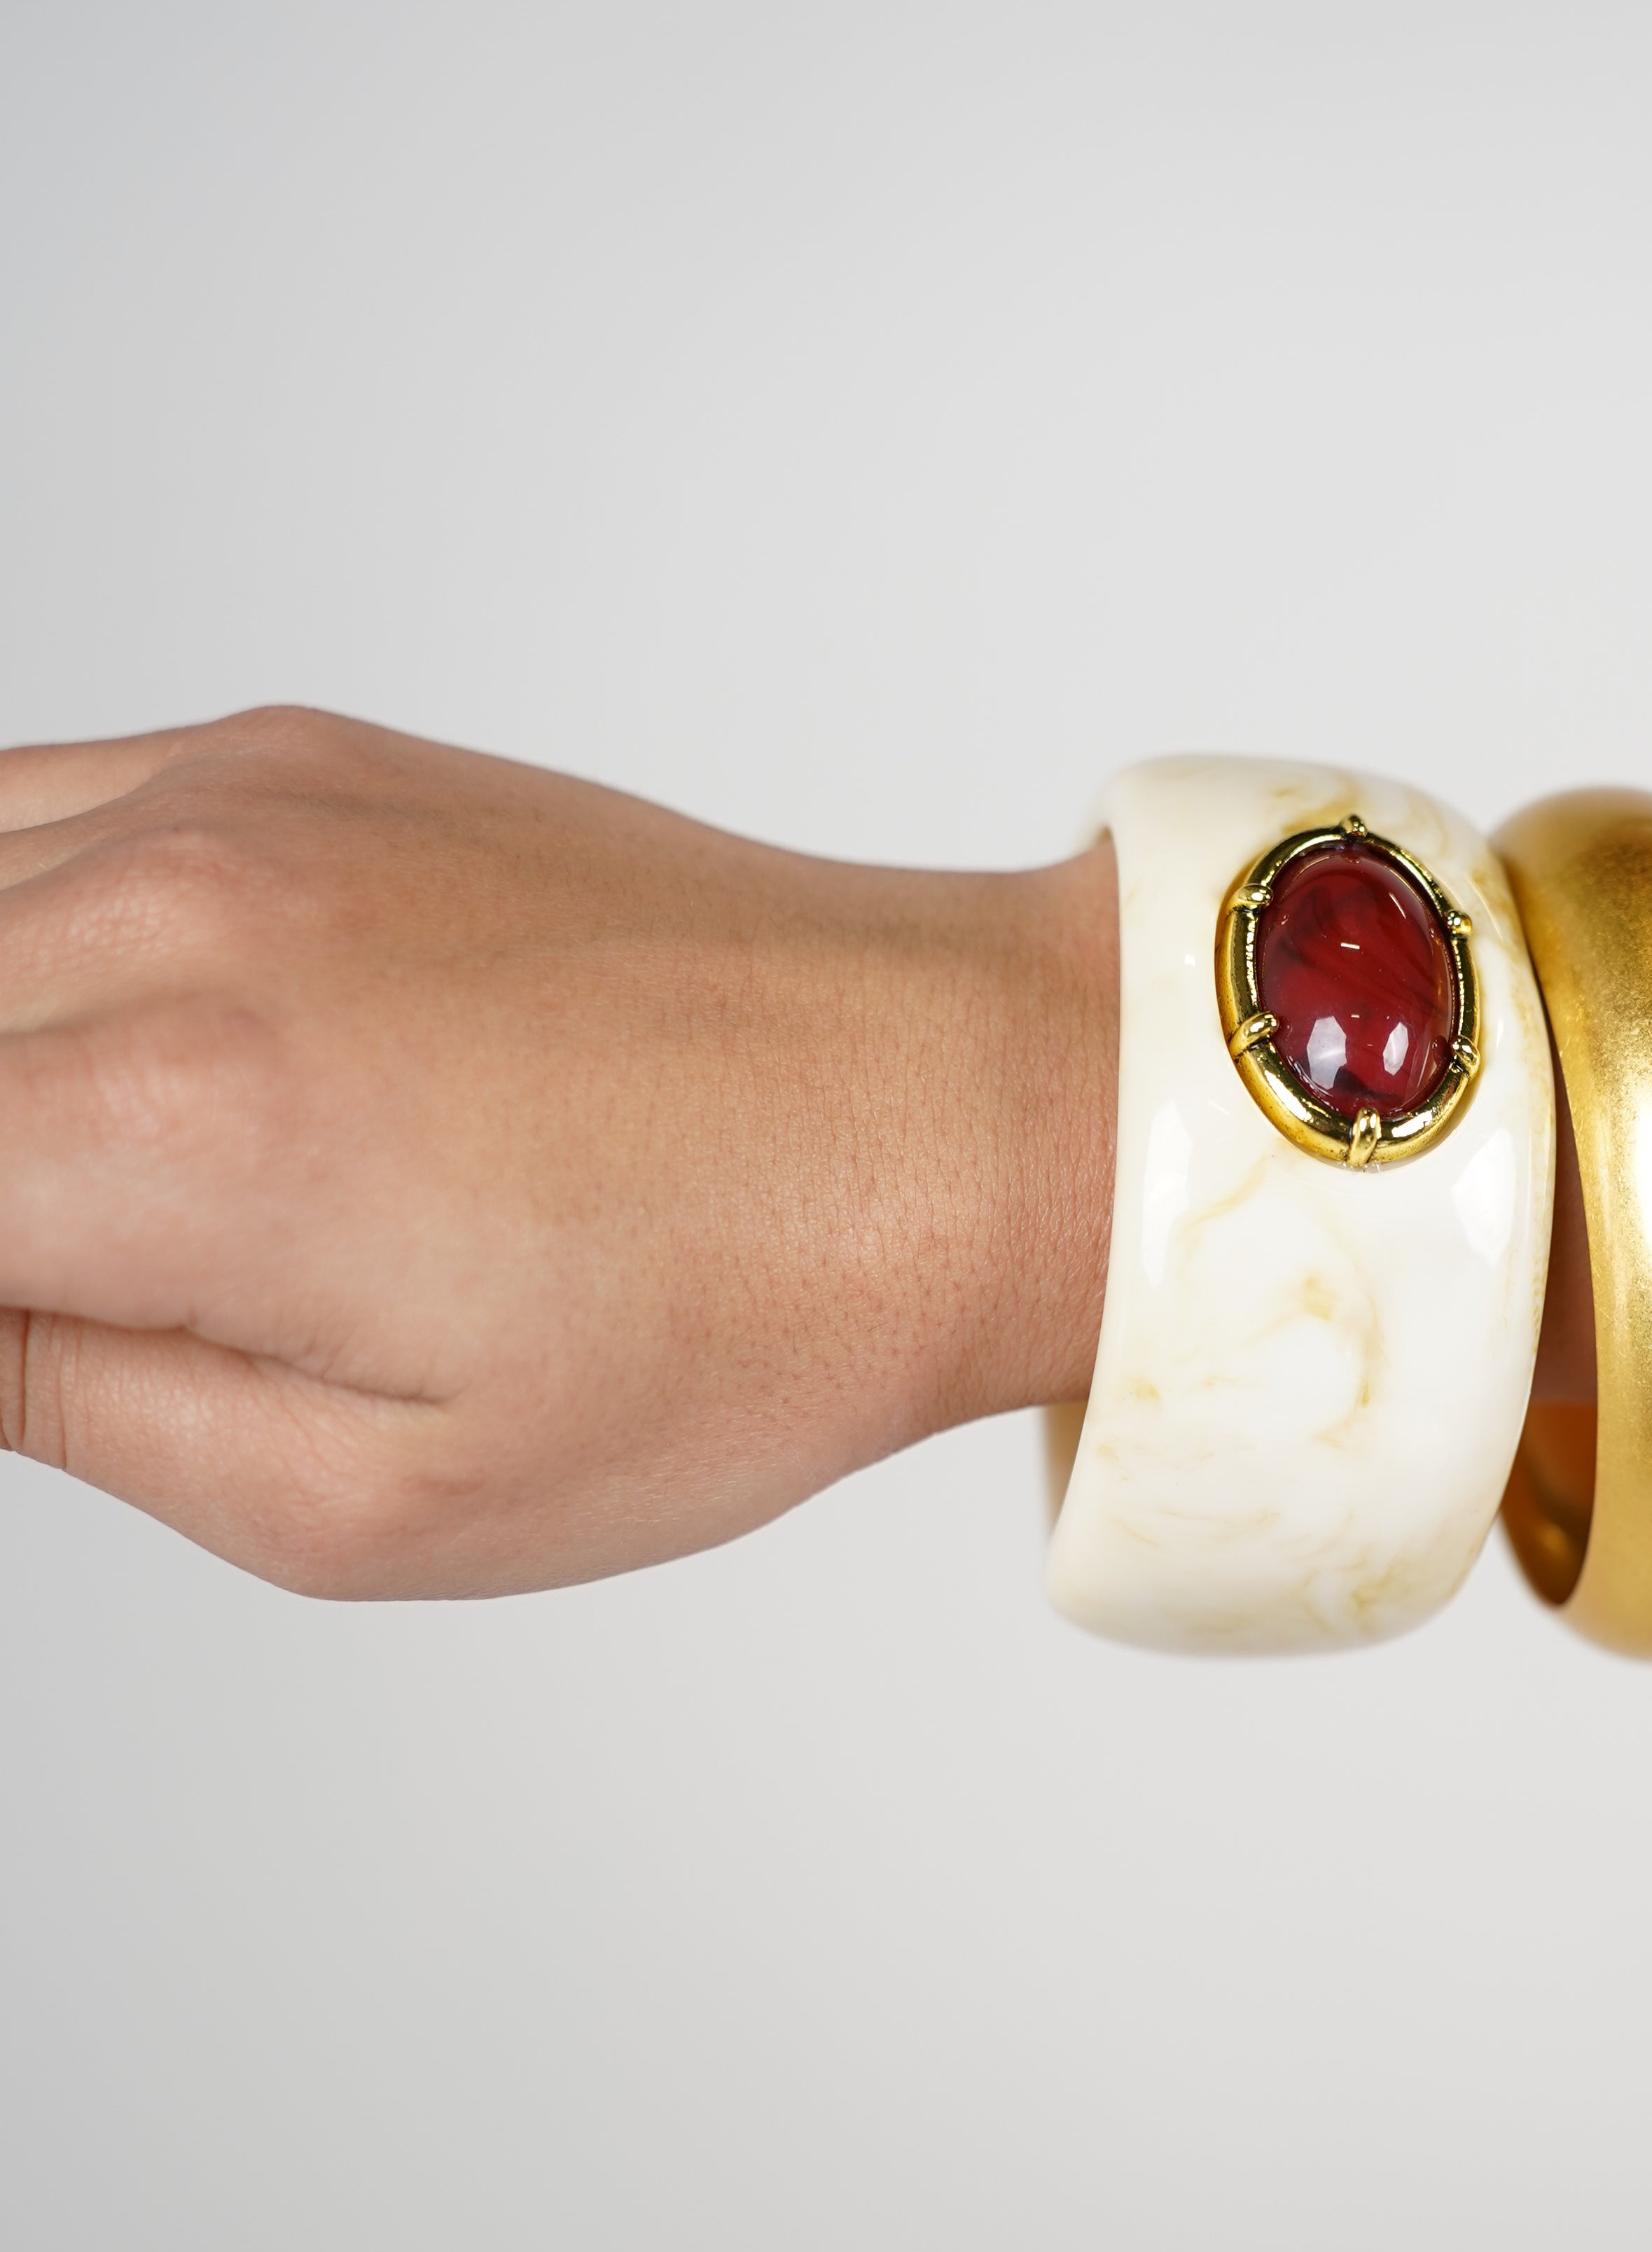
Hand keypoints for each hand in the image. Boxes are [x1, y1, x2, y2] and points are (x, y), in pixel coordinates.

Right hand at [0, 709, 1114, 1594]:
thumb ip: (58, 1398)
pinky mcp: (289, 757)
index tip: (35, 1315)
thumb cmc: (730, 1326)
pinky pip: (28, 813)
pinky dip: (10, 938)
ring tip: (112, 1208)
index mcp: (177, 1131)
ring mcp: (231, 804)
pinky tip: (91, 1055)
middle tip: (88, 1284)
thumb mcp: (368, 1494)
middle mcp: (174, 916)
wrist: (957, 1110)